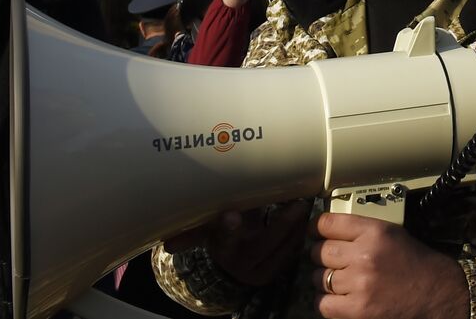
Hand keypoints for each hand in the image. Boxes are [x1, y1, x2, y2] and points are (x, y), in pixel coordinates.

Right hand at [167, 202, 311, 286]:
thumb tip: (168, 243)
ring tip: (306, 205)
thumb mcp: (207, 232)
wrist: (230, 264)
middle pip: (264, 244)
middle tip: (297, 203)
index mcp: (222, 249)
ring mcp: (259, 271)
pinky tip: (307, 219)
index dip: (228, 228)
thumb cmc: (221, 237)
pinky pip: (291, 253)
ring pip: (283, 248)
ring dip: (297, 227)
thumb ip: (192, 231)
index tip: (232, 214)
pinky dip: (300, 235)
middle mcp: (240, 263)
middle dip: (282, 223)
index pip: (224, 239)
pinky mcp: (275, 272)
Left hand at [311, 213, 468, 318]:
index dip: (317, 228)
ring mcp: (359, 284)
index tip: (314, 231)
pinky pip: (323, 303)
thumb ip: (364, 232)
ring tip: (341, 281)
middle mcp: (365, 256)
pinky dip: (328, 302)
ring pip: (319, 278)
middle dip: (323, 256)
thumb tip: (331, 234)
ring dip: (325, 280)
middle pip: (320, 251)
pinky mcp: (357, 309)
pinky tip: (340, 299)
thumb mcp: (395, 235)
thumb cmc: (420, 266)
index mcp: (376, 232)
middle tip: (332, 260)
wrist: (440, 296)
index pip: (328, 223)